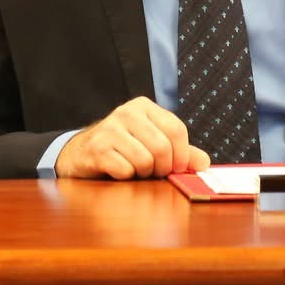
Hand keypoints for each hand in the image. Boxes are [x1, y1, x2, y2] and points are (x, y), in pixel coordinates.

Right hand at [55, 97, 208, 179]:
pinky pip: (126, 170)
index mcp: (143, 107)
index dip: (182, 154)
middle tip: (155, 172)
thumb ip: (180, 152)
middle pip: (162, 147)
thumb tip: (203, 163)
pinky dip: (127, 178)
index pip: (176, 129)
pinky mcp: (97, 148)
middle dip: (163, 168)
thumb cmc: (123, 149)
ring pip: (145, 160)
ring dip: (144, 173)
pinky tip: (119, 171)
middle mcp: (126, 112)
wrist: (81, 153)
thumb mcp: (152, 144)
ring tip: (136, 170)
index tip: (177, 167)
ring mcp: (109, 129)